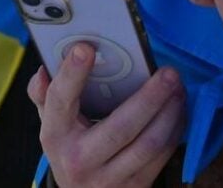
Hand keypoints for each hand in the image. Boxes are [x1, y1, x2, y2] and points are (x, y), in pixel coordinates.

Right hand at [28, 43, 185, 187]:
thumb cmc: (70, 147)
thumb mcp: (53, 124)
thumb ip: (46, 96)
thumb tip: (43, 71)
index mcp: (56, 135)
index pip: (60, 102)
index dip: (72, 75)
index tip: (85, 48)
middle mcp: (80, 160)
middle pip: (121, 127)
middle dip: (149, 98)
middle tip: (168, 72)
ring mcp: (109, 177)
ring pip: (149, 144)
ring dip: (170, 112)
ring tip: (178, 88)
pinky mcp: (135, 185)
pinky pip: (162, 155)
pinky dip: (175, 127)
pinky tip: (178, 108)